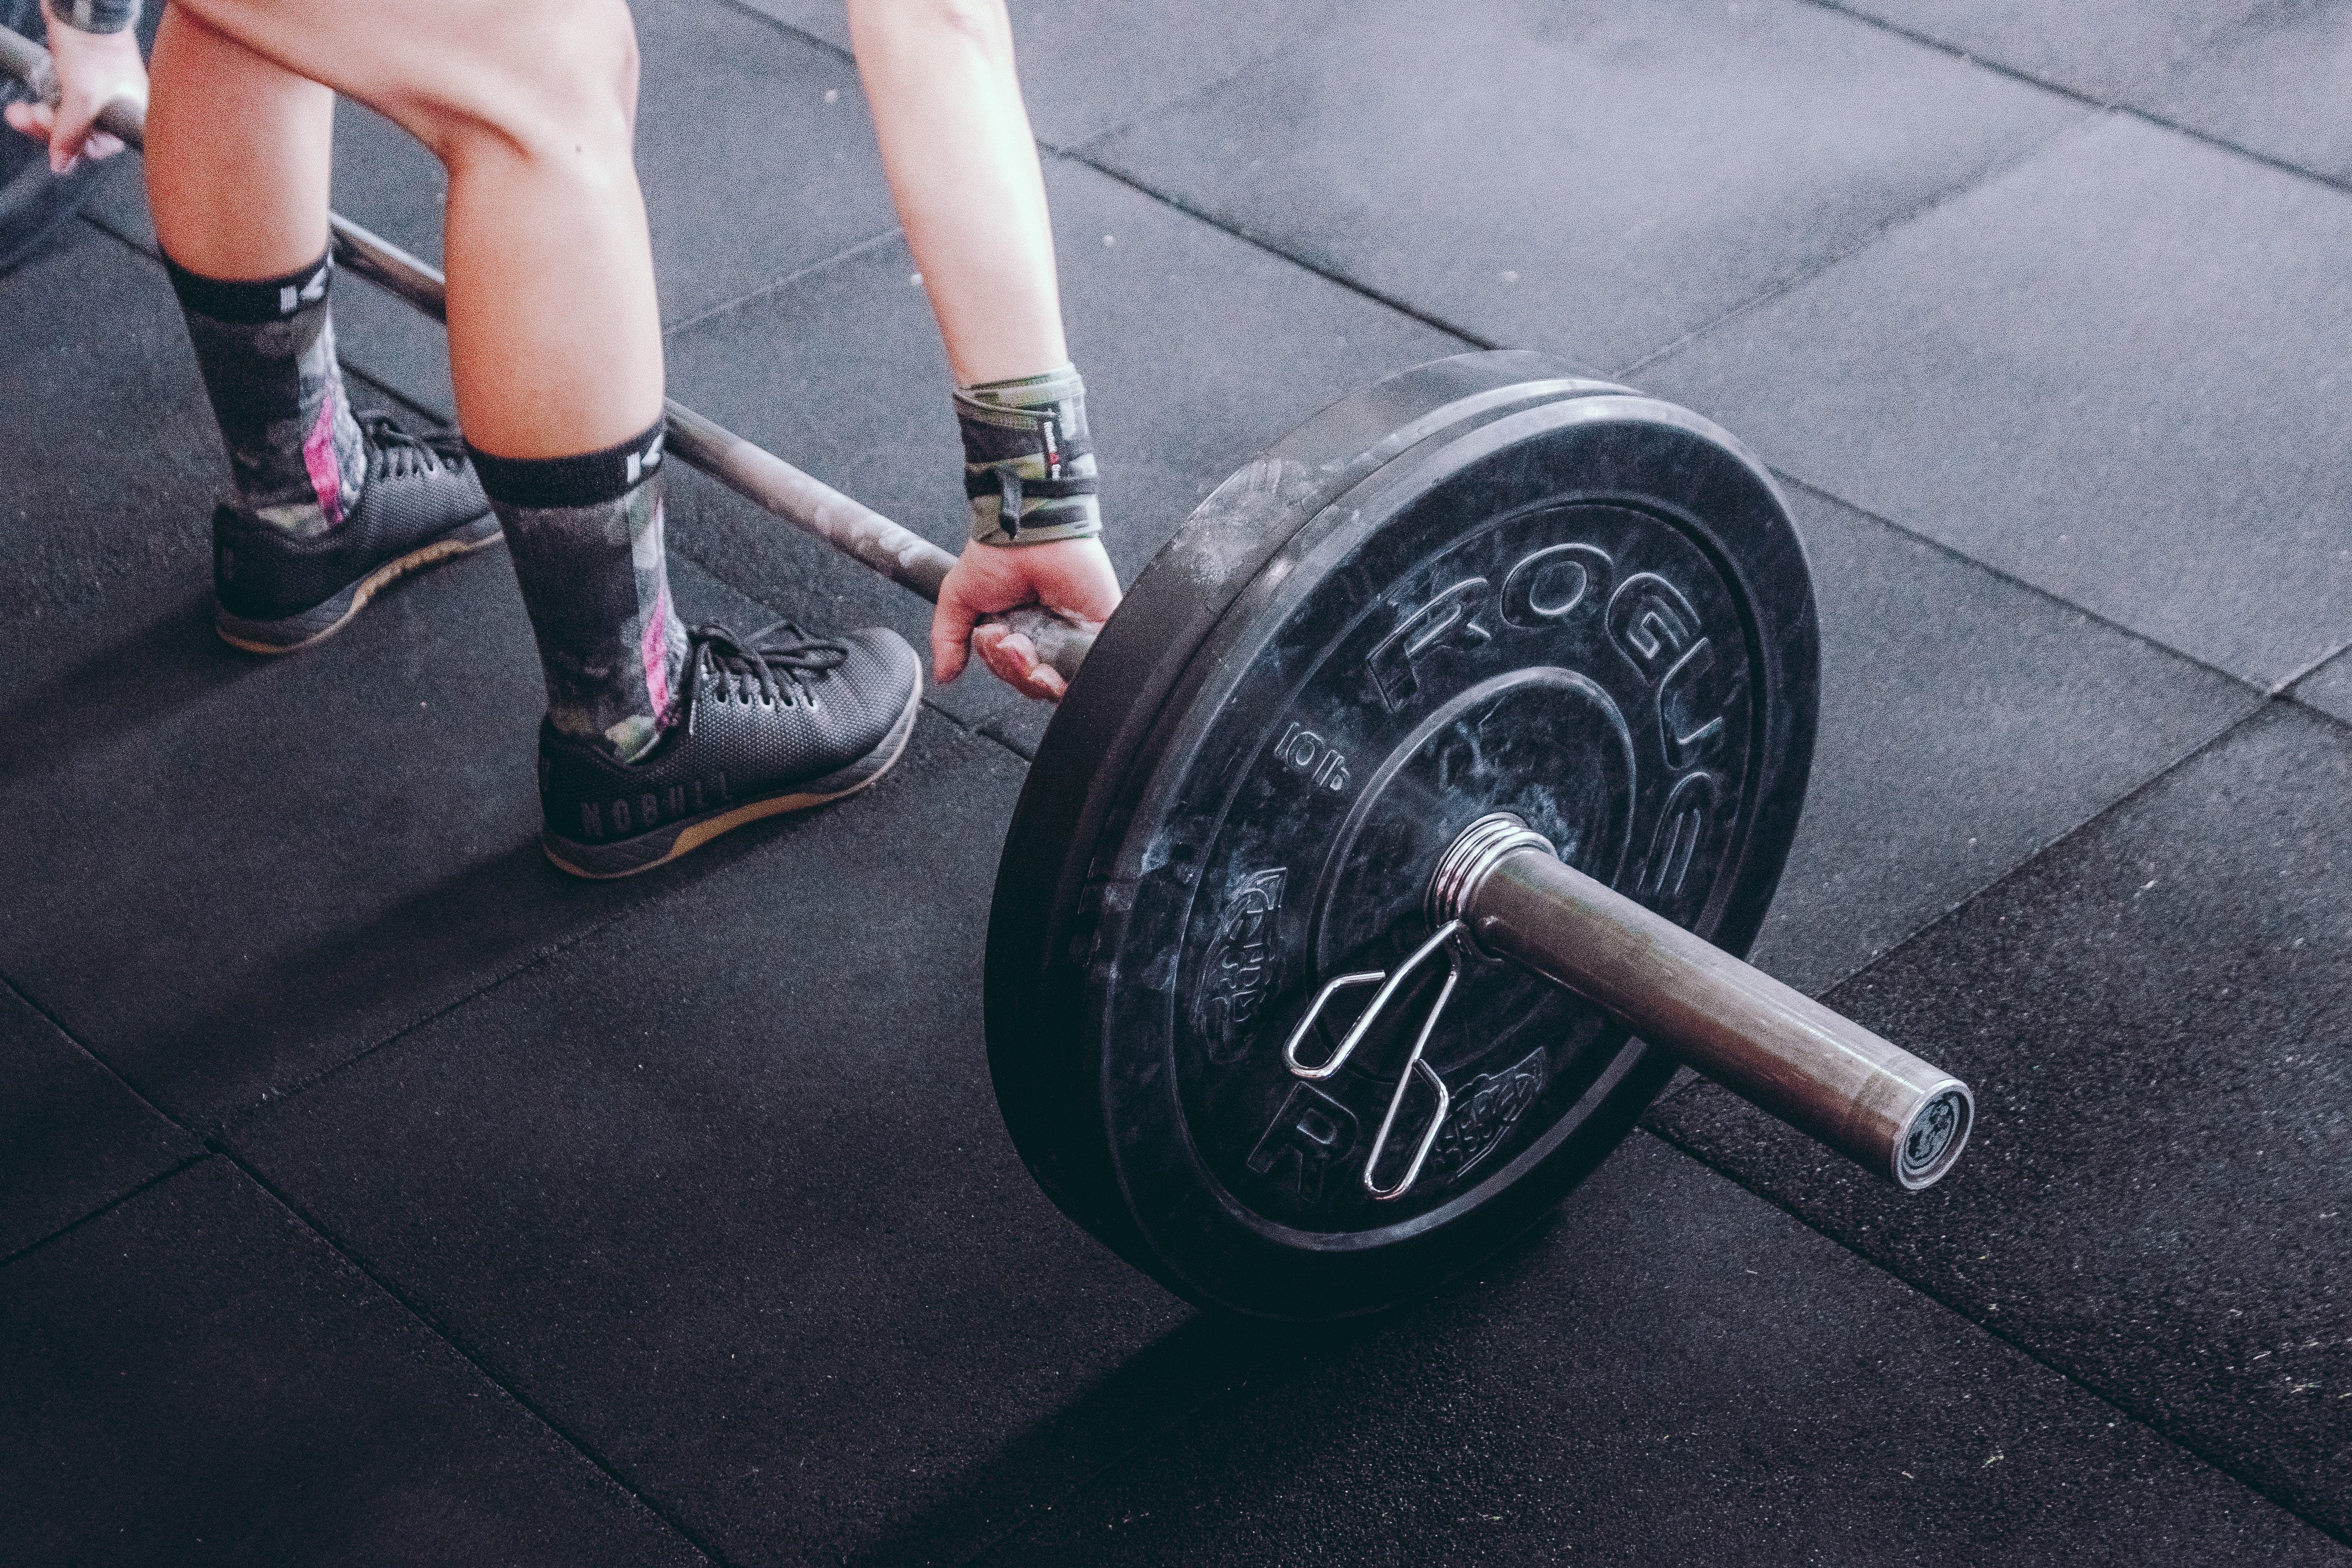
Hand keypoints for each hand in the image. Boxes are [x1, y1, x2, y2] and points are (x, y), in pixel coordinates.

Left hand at [4, 18, 144, 174]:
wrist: (81, 9)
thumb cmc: (94, 46)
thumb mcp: (80, 97)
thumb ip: (70, 134)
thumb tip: (60, 163)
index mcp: (135, 113)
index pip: (103, 145)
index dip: (74, 145)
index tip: (53, 139)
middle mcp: (119, 105)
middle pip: (81, 133)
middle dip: (49, 128)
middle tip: (28, 117)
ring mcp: (99, 91)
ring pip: (66, 117)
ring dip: (40, 116)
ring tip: (21, 111)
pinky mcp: (80, 77)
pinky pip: (60, 101)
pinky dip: (44, 101)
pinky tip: (32, 100)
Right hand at [931, 535, 1119, 700]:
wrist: (1026, 530)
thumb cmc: (998, 552)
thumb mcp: (958, 597)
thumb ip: (948, 638)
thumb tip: (943, 674)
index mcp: (1020, 632)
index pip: (1014, 674)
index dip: (1001, 667)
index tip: (993, 641)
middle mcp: (1048, 636)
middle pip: (1034, 684)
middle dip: (1014, 669)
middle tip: (1008, 640)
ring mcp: (1074, 635)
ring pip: (1059, 684)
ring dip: (1032, 673)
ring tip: (1022, 642)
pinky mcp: (1098, 631)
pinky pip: (1090, 670)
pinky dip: (1069, 677)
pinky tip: (1050, 663)